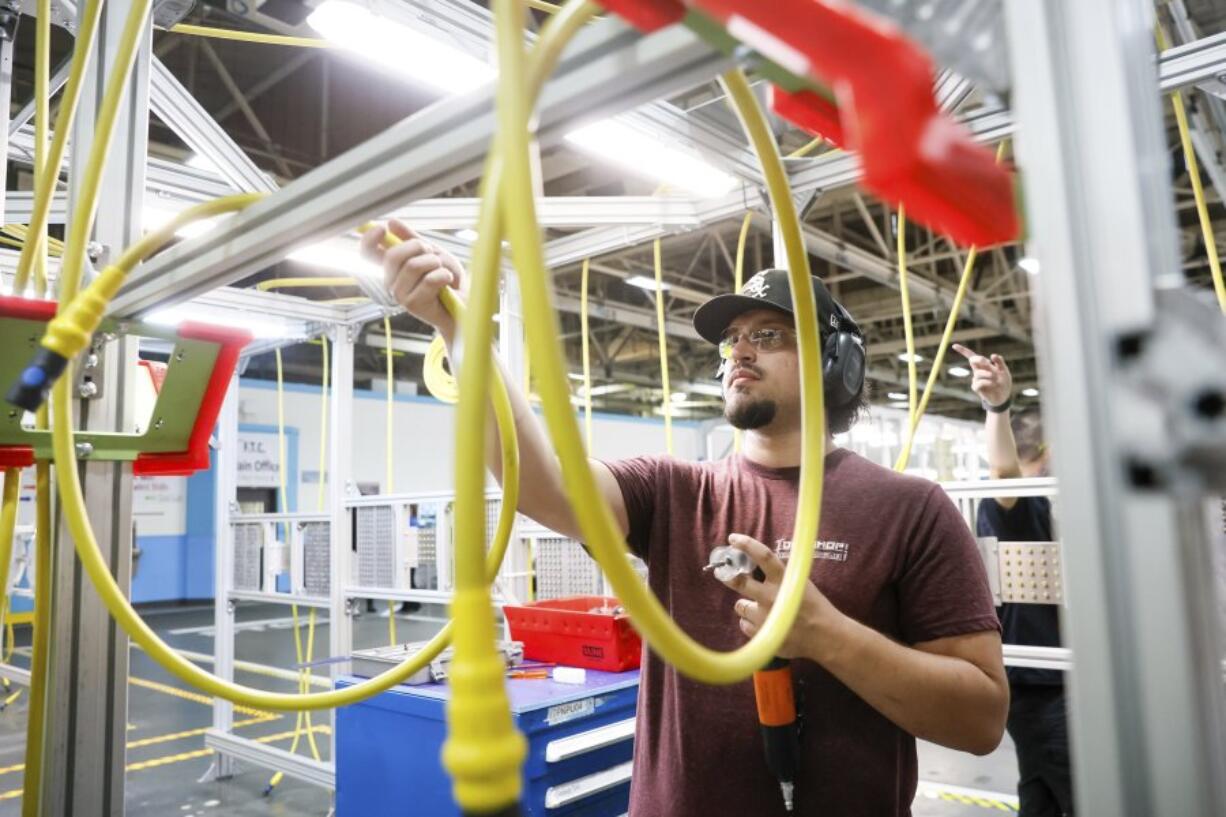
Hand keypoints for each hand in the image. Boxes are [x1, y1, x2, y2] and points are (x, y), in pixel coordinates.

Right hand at [359, 219, 466, 335]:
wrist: (463, 301)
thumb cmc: (446, 278)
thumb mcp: (430, 251)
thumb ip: (410, 238)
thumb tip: (391, 222)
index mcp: (391, 268)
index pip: (367, 253)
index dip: (369, 239)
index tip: (383, 228)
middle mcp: (390, 282)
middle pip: (392, 256)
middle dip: (417, 247)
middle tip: (431, 253)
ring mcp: (399, 295)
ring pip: (413, 266)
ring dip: (434, 262)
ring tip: (442, 269)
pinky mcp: (413, 305)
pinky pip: (429, 280)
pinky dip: (444, 275)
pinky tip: (447, 281)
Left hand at [718, 533, 841, 662]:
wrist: (824, 636)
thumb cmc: (814, 607)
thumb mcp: (801, 582)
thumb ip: (780, 573)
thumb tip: (760, 563)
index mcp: (784, 580)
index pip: (763, 555)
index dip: (746, 544)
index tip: (733, 538)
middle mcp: (771, 596)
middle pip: (739, 581)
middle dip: (727, 576)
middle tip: (722, 574)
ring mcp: (764, 616)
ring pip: (740, 606)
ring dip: (747, 606)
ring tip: (762, 610)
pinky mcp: (760, 634)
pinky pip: (745, 624)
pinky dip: (752, 623)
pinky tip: (765, 624)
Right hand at [952, 344, 1011, 407]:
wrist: (1003, 395)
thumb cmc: (1003, 382)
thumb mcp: (1004, 370)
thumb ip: (1000, 362)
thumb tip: (992, 355)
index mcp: (983, 365)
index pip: (972, 356)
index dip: (963, 351)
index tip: (954, 346)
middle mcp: (978, 370)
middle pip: (973, 360)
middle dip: (979, 360)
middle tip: (987, 363)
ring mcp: (976, 378)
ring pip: (978, 373)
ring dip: (989, 375)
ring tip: (996, 380)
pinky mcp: (975, 387)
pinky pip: (979, 382)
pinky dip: (988, 383)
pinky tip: (993, 385)